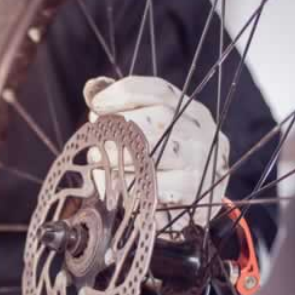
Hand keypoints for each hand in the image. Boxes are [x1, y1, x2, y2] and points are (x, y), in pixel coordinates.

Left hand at [84, 75, 229, 229]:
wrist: (193, 205)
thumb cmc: (165, 163)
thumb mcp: (152, 131)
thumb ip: (124, 108)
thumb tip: (93, 89)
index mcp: (192, 112)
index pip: (159, 90)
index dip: (123, 93)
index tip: (96, 104)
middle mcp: (201, 133)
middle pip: (158, 120)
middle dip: (119, 131)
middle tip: (96, 146)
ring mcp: (199, 163)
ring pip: (153, 156)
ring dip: (119, 162)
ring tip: (101, 167)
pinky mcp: (192, 193)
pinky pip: (152, 189)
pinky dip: (128, 188)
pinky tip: (116, 190)